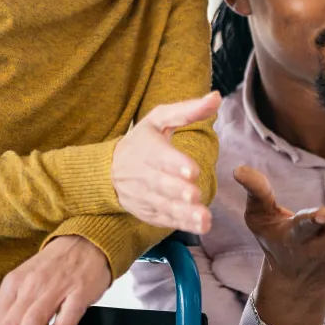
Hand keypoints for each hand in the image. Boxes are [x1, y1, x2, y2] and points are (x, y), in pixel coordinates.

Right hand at [111, 94, 220, 233]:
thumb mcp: (158, 120)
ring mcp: (145, 196)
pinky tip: (200, 226)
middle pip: (162, 184)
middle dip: (178, 190)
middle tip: (194, 194)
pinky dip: (182, 224)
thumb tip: (216, 97)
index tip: (191, 170)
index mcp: (147, 148)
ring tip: (204, 218)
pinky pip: (165, 219)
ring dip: (184, 213)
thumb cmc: (141, 142)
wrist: (108, 171)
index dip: (175, 163)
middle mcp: (143, 174)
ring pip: (165, 206)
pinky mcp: (148, 212)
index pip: (160, 156)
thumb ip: (187, 111)